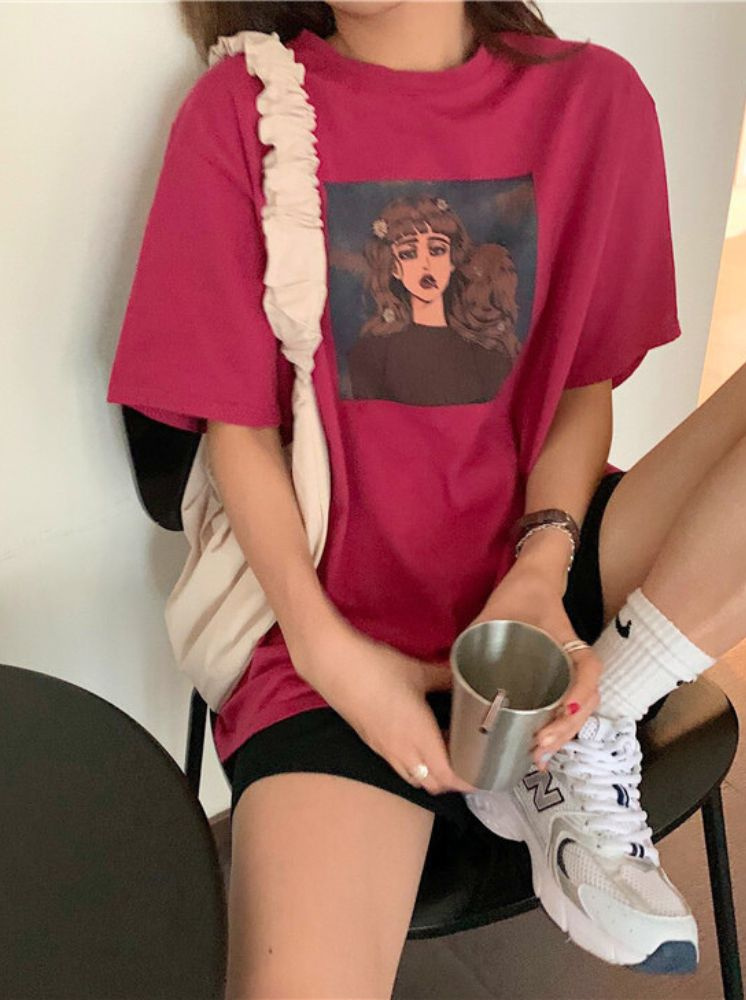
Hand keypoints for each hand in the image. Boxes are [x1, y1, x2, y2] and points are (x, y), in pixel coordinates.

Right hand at [296, 624, 478, 795]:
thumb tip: (466, 678)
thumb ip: (445, 677)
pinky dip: (415, 763)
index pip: (448, 776)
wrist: (333, 666)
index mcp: (418, 736)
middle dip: (454, 780)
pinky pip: (399, 765)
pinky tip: (420, 740)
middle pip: (433, 784)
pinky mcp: (371, 742)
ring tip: (447, 751)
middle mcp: (402, 750)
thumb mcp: (418, 670)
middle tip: (470, 760)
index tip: (485, 774)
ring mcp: (383, 749)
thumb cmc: (377, 668)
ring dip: (433, 773)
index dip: (468, 781)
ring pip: (414, 777)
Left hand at [467, 562, 601, 770]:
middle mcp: (576, 659)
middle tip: (539, 747)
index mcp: (567, 641)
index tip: (564, 708)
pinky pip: (569, 706)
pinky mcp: (562, 678)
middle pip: (587, 700)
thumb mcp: (495, 614)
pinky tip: (542, 749)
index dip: (581, 691)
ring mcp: (572, 669)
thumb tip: (451, 676)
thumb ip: (475, 640)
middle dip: (566, 728)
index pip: (589, 668)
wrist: (530, 582)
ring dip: (564, 735)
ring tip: (539, 755)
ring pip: (580, 709)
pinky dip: (560, 729)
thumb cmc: (516, 597)